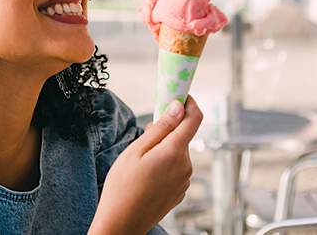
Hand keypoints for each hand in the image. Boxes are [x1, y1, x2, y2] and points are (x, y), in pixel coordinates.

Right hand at [89, 96, 202, 234]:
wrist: (122, 223)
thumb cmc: (122, 186)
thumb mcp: (136, 150)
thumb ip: (160, 128)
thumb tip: (177, 107)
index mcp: (175, 152)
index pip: (194, 118)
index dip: (189, 103)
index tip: (178, 95)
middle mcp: (186, 166)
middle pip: (183, 135)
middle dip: (168, 128)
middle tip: (146, 132)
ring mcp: (184, 180)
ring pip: (179, 152)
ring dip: (165, 147)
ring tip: (141, 159)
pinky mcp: (179, 190)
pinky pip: (176, 167)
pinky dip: (165, 162)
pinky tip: (146, 173)